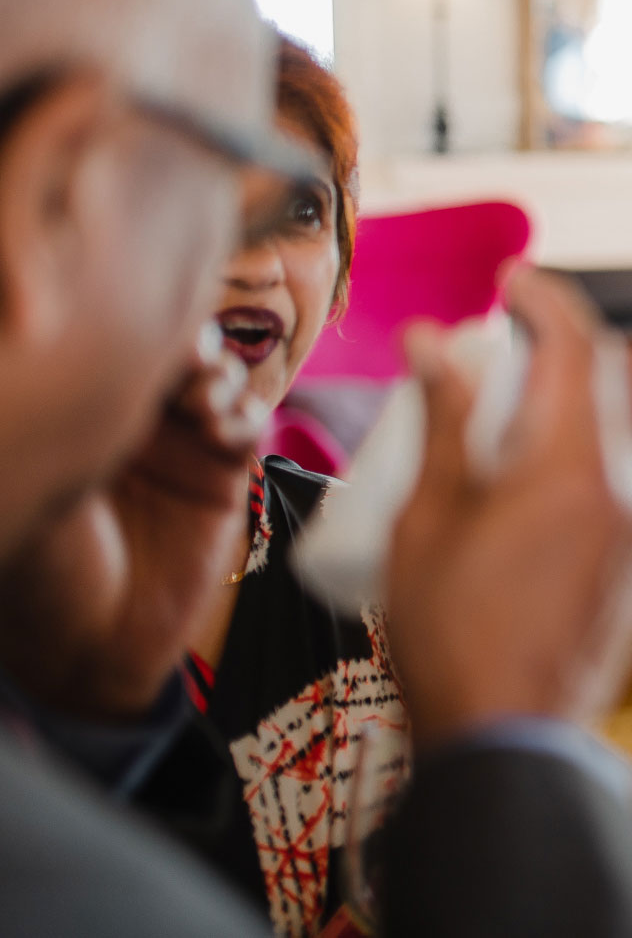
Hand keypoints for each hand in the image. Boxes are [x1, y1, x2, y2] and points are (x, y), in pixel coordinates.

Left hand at [0, 332, 263, 717]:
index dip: (136, 326)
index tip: (143, 333)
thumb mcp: (41, 480)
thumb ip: (73, 412)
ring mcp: (177, 444)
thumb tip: (102, 343)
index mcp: (74, 412)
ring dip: (218, 374)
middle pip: (170, 346)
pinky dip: (244, 414)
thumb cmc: (40, 569)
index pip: (111, 341)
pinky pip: (249, 421)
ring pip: (214, 373)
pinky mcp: (223, 475)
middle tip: (186, 364)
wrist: (92, 648)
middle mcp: (126, 419)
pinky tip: (224, 434)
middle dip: (185, 342)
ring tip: (203, 405)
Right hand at [385, 266, 631, 747]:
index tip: (510, 281)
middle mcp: (631, 486)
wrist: (511, 742)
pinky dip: (604, 447)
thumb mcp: (428, 518)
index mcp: (574, 465)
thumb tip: (432, 339)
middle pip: (626, 370)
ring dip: (595, 393)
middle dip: (574, 338)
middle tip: (514, 341)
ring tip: (527, 408)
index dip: (544, 296)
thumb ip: (445, 419)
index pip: (578, 341)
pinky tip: (548, 474)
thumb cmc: (451, 635)